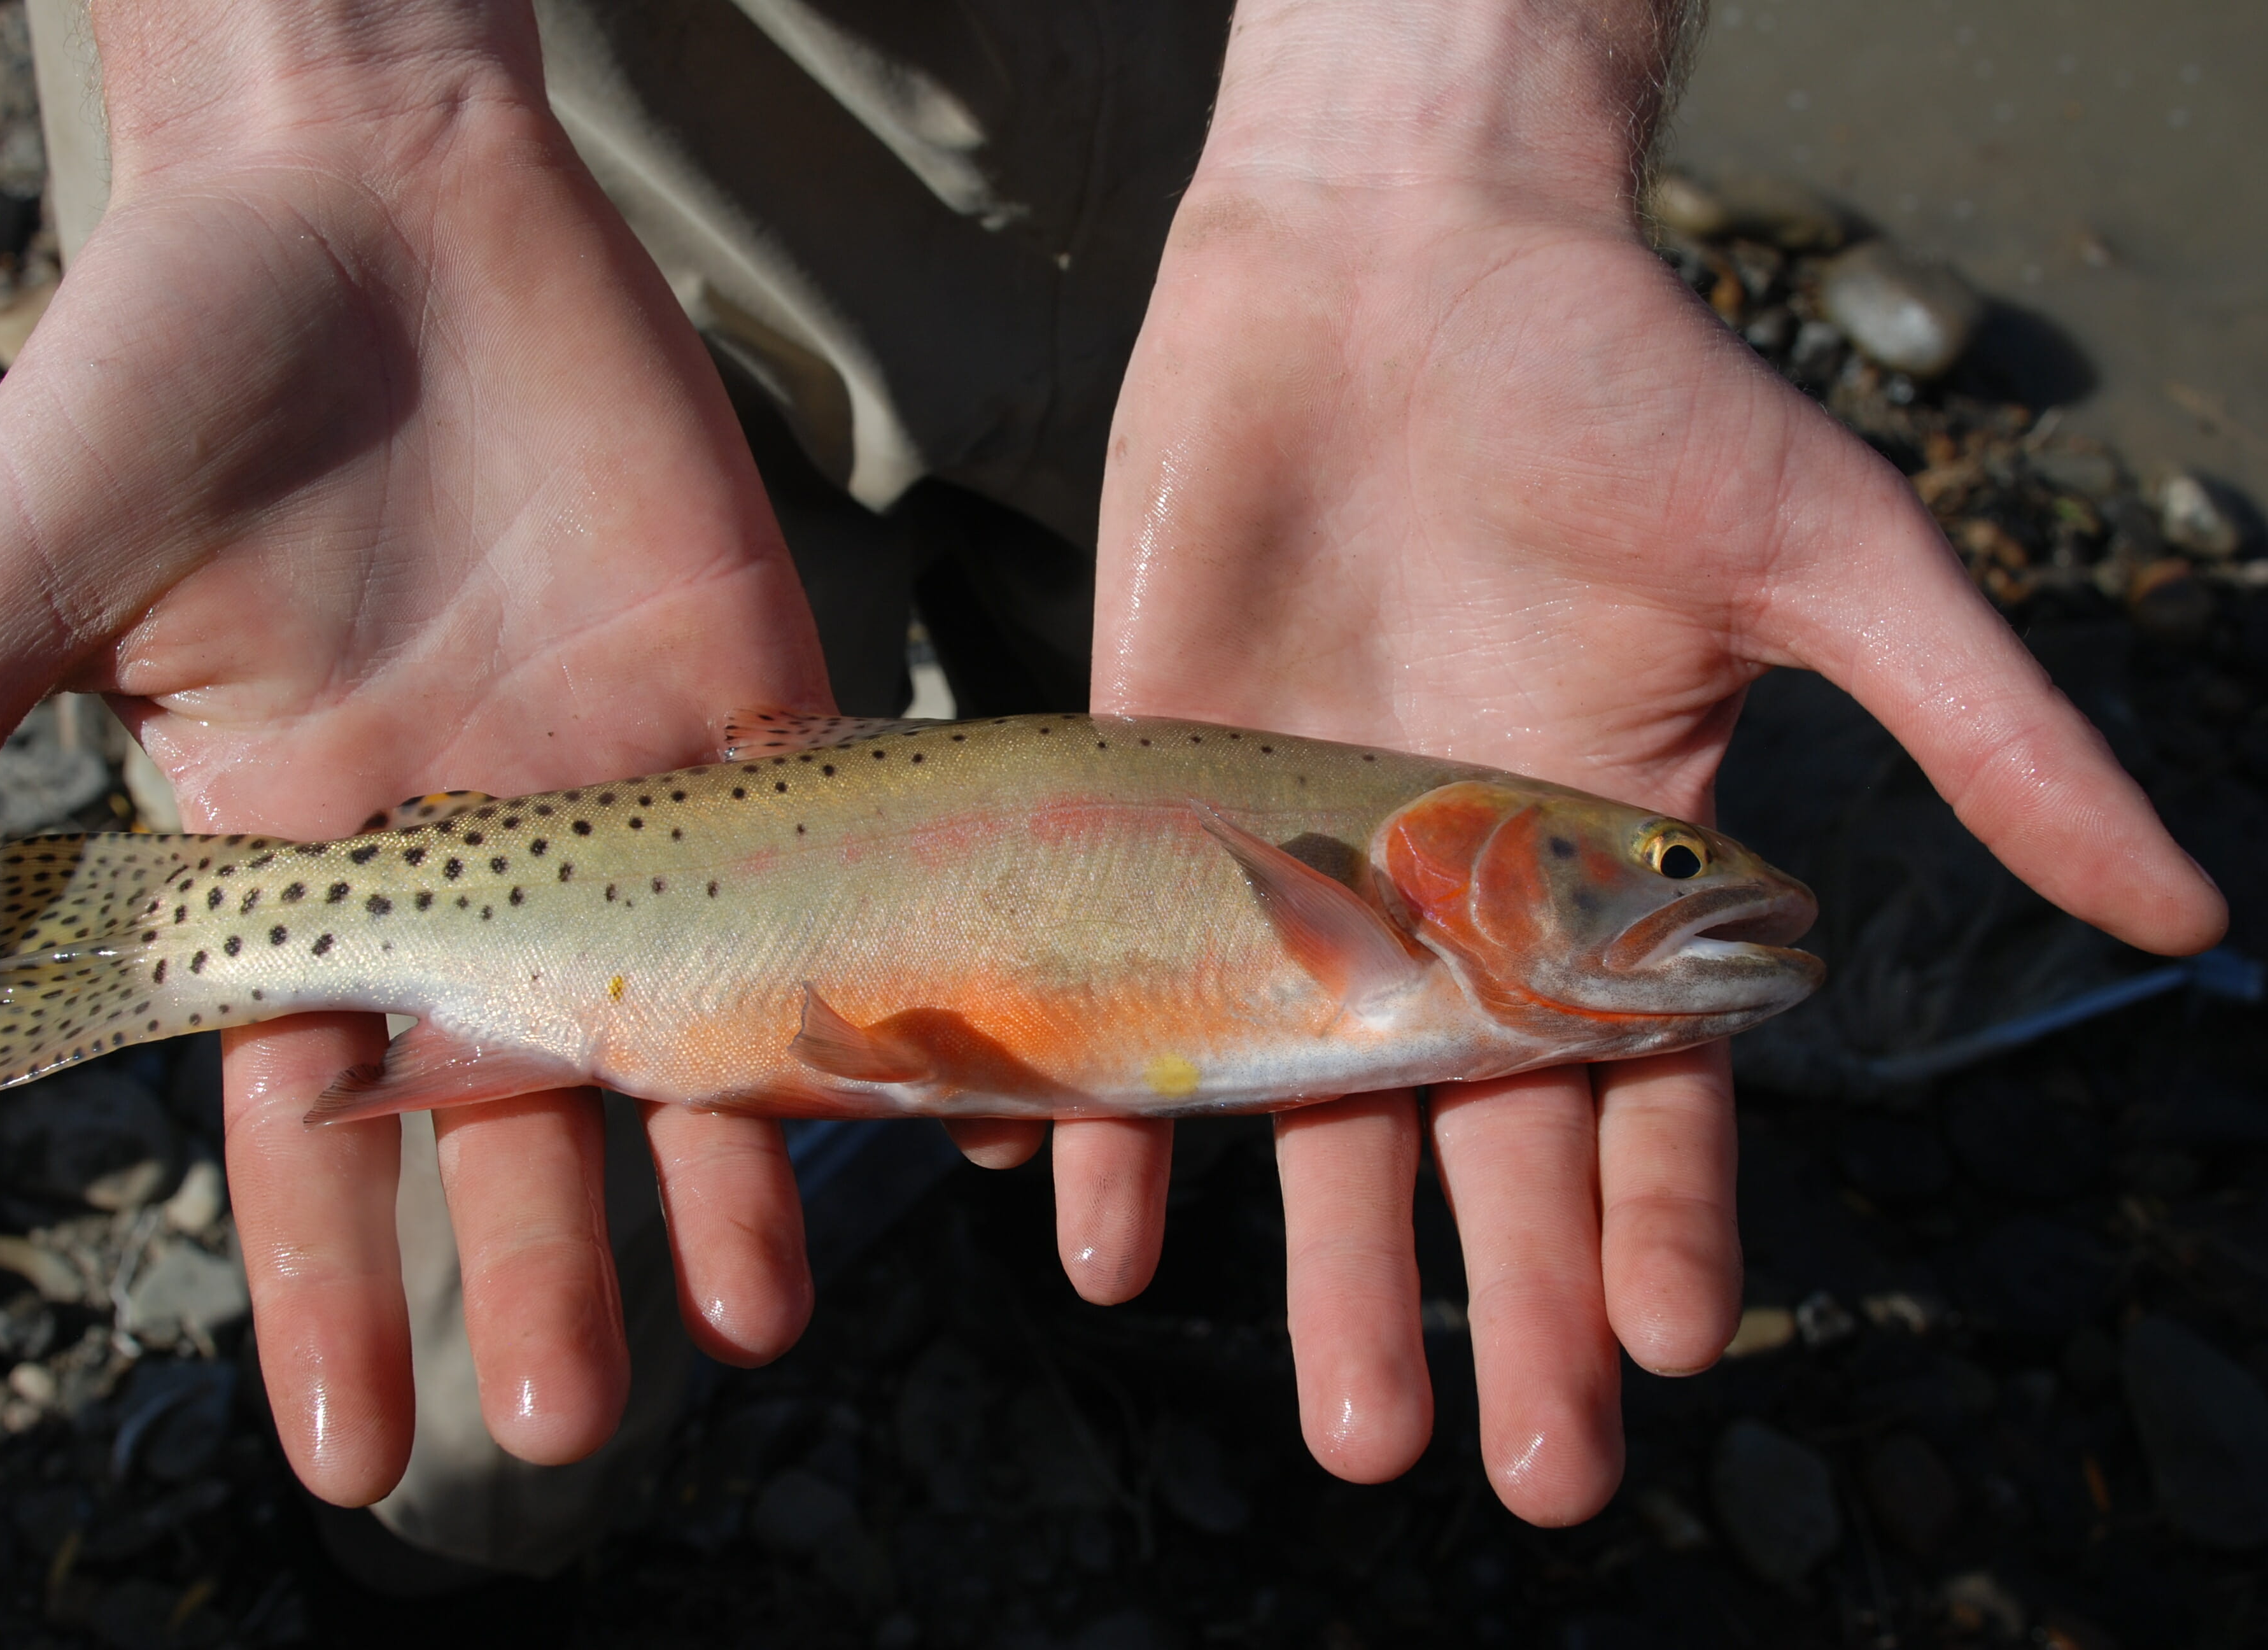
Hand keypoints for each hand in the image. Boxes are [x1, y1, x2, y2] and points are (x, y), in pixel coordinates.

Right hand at [0, 3, 829, 1503]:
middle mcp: (479, 869)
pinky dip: (878, 971)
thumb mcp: (7, 587)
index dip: (327, 1293)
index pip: (313, 1137)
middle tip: (569, 1424)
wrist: (359, 192)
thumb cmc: (159, 370)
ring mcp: (625, 793)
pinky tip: (927, 1093)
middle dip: (540, 1269)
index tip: (343, 1452)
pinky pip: (833, 864)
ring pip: (690, 1020)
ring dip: (726, 1165)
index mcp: (307, 877)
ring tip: (760, 1312)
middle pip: (516, 1116)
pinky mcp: (755, 697)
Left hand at [1074, 0, 2223, 1522]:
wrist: (1400, 254)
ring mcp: (1297, 864)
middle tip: (1495, 1466)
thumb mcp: (1831, 552)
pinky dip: (1102, 1097)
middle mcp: (1450, 900)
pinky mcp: (1155, 796)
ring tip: (1341, 1421)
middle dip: (1490, 1302)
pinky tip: (1093, 1220)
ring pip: (1296, 1102)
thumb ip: (1985, 735)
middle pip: (1471, 1145)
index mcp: (1608, 871)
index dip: (1658, 1222)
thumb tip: (2188, 909)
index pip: (1646, 1090)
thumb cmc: (1628, 383)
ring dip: (1308, 1260)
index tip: (1665, 1349)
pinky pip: (1120, 979)